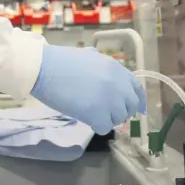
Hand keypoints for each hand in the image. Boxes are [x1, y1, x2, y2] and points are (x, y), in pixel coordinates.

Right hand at [31, 45, 145, 134]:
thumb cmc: (62, 61)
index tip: (138, 109)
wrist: (46, 68)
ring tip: (91, 113)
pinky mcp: (98, 114)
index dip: (138, 100)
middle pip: (131, 106)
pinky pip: (105, 128)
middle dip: (121, 111)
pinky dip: (97, 126)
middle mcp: (119, 85)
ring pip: (119, 118)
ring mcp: (110, 100)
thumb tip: (106, 72)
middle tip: (106, 113)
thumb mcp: (90, 56)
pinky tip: (86, 119)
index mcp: (117, 69)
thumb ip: (103, 66)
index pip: (137, 88)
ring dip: (107, 119)